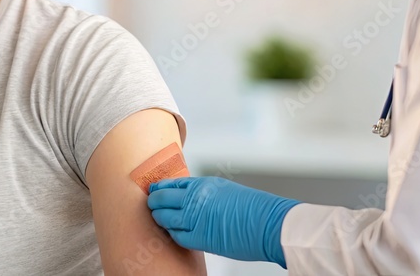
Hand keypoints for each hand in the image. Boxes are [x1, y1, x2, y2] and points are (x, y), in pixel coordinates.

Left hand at [147, 177, 298, 265]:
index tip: (154, 190)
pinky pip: (177, 235)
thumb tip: (191, 200)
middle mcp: (196, 198)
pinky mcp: (200, 237)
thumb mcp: (226, 191)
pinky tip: (172, 232)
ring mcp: (196, 217)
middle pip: (163, 197)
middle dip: (154, 201)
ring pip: (165, 216)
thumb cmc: (253, 208)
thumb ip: (205, 194)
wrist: (268, 223)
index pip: (172, 183)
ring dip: (159, 217)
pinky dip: (172, 233)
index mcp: (204, 184)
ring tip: (157, 217)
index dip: (160, 187)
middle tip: (151, 204)